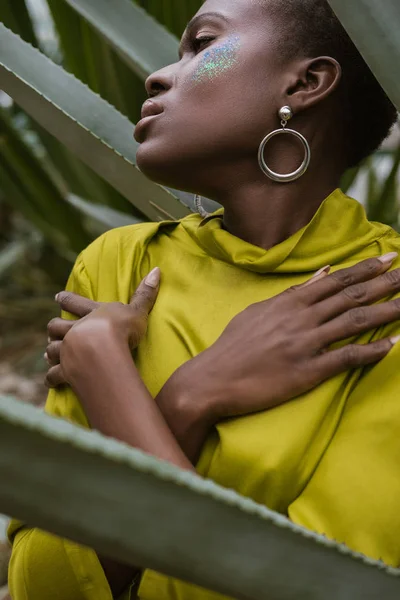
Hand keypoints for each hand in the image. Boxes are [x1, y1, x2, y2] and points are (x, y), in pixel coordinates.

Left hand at [45, 267, 159, 387]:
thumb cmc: (122, 328)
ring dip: (51, 352)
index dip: (67, 299)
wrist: (104, 349)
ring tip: (49, 355)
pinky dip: (51, 378)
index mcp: (91, 315)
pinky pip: (54, 375)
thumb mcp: (137, 310)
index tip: (57, 297)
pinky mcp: (66, 369)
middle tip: (51, 328)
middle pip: (57, 326)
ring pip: (52, 349)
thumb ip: (145, 294)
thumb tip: (157, 270)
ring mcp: (68, 350)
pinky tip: (50, 382)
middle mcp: (75, 331)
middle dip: (53, 328)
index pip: (76, 303)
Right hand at [172, 254, 399, 423]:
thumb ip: (293, 294)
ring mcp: (306, 344)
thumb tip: (322, 273)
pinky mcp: (307, 371)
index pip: (336, 280)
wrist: (213, 378)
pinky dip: (372, 351)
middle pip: (351, 296)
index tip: (388, 258)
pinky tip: (392, 344)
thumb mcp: (260, 311)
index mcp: (290, 303)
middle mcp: (302, 319)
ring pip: (354, 322)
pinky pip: (346, 358)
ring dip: (386, 311)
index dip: (365, 269)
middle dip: (385, 283)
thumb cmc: (234, 345)